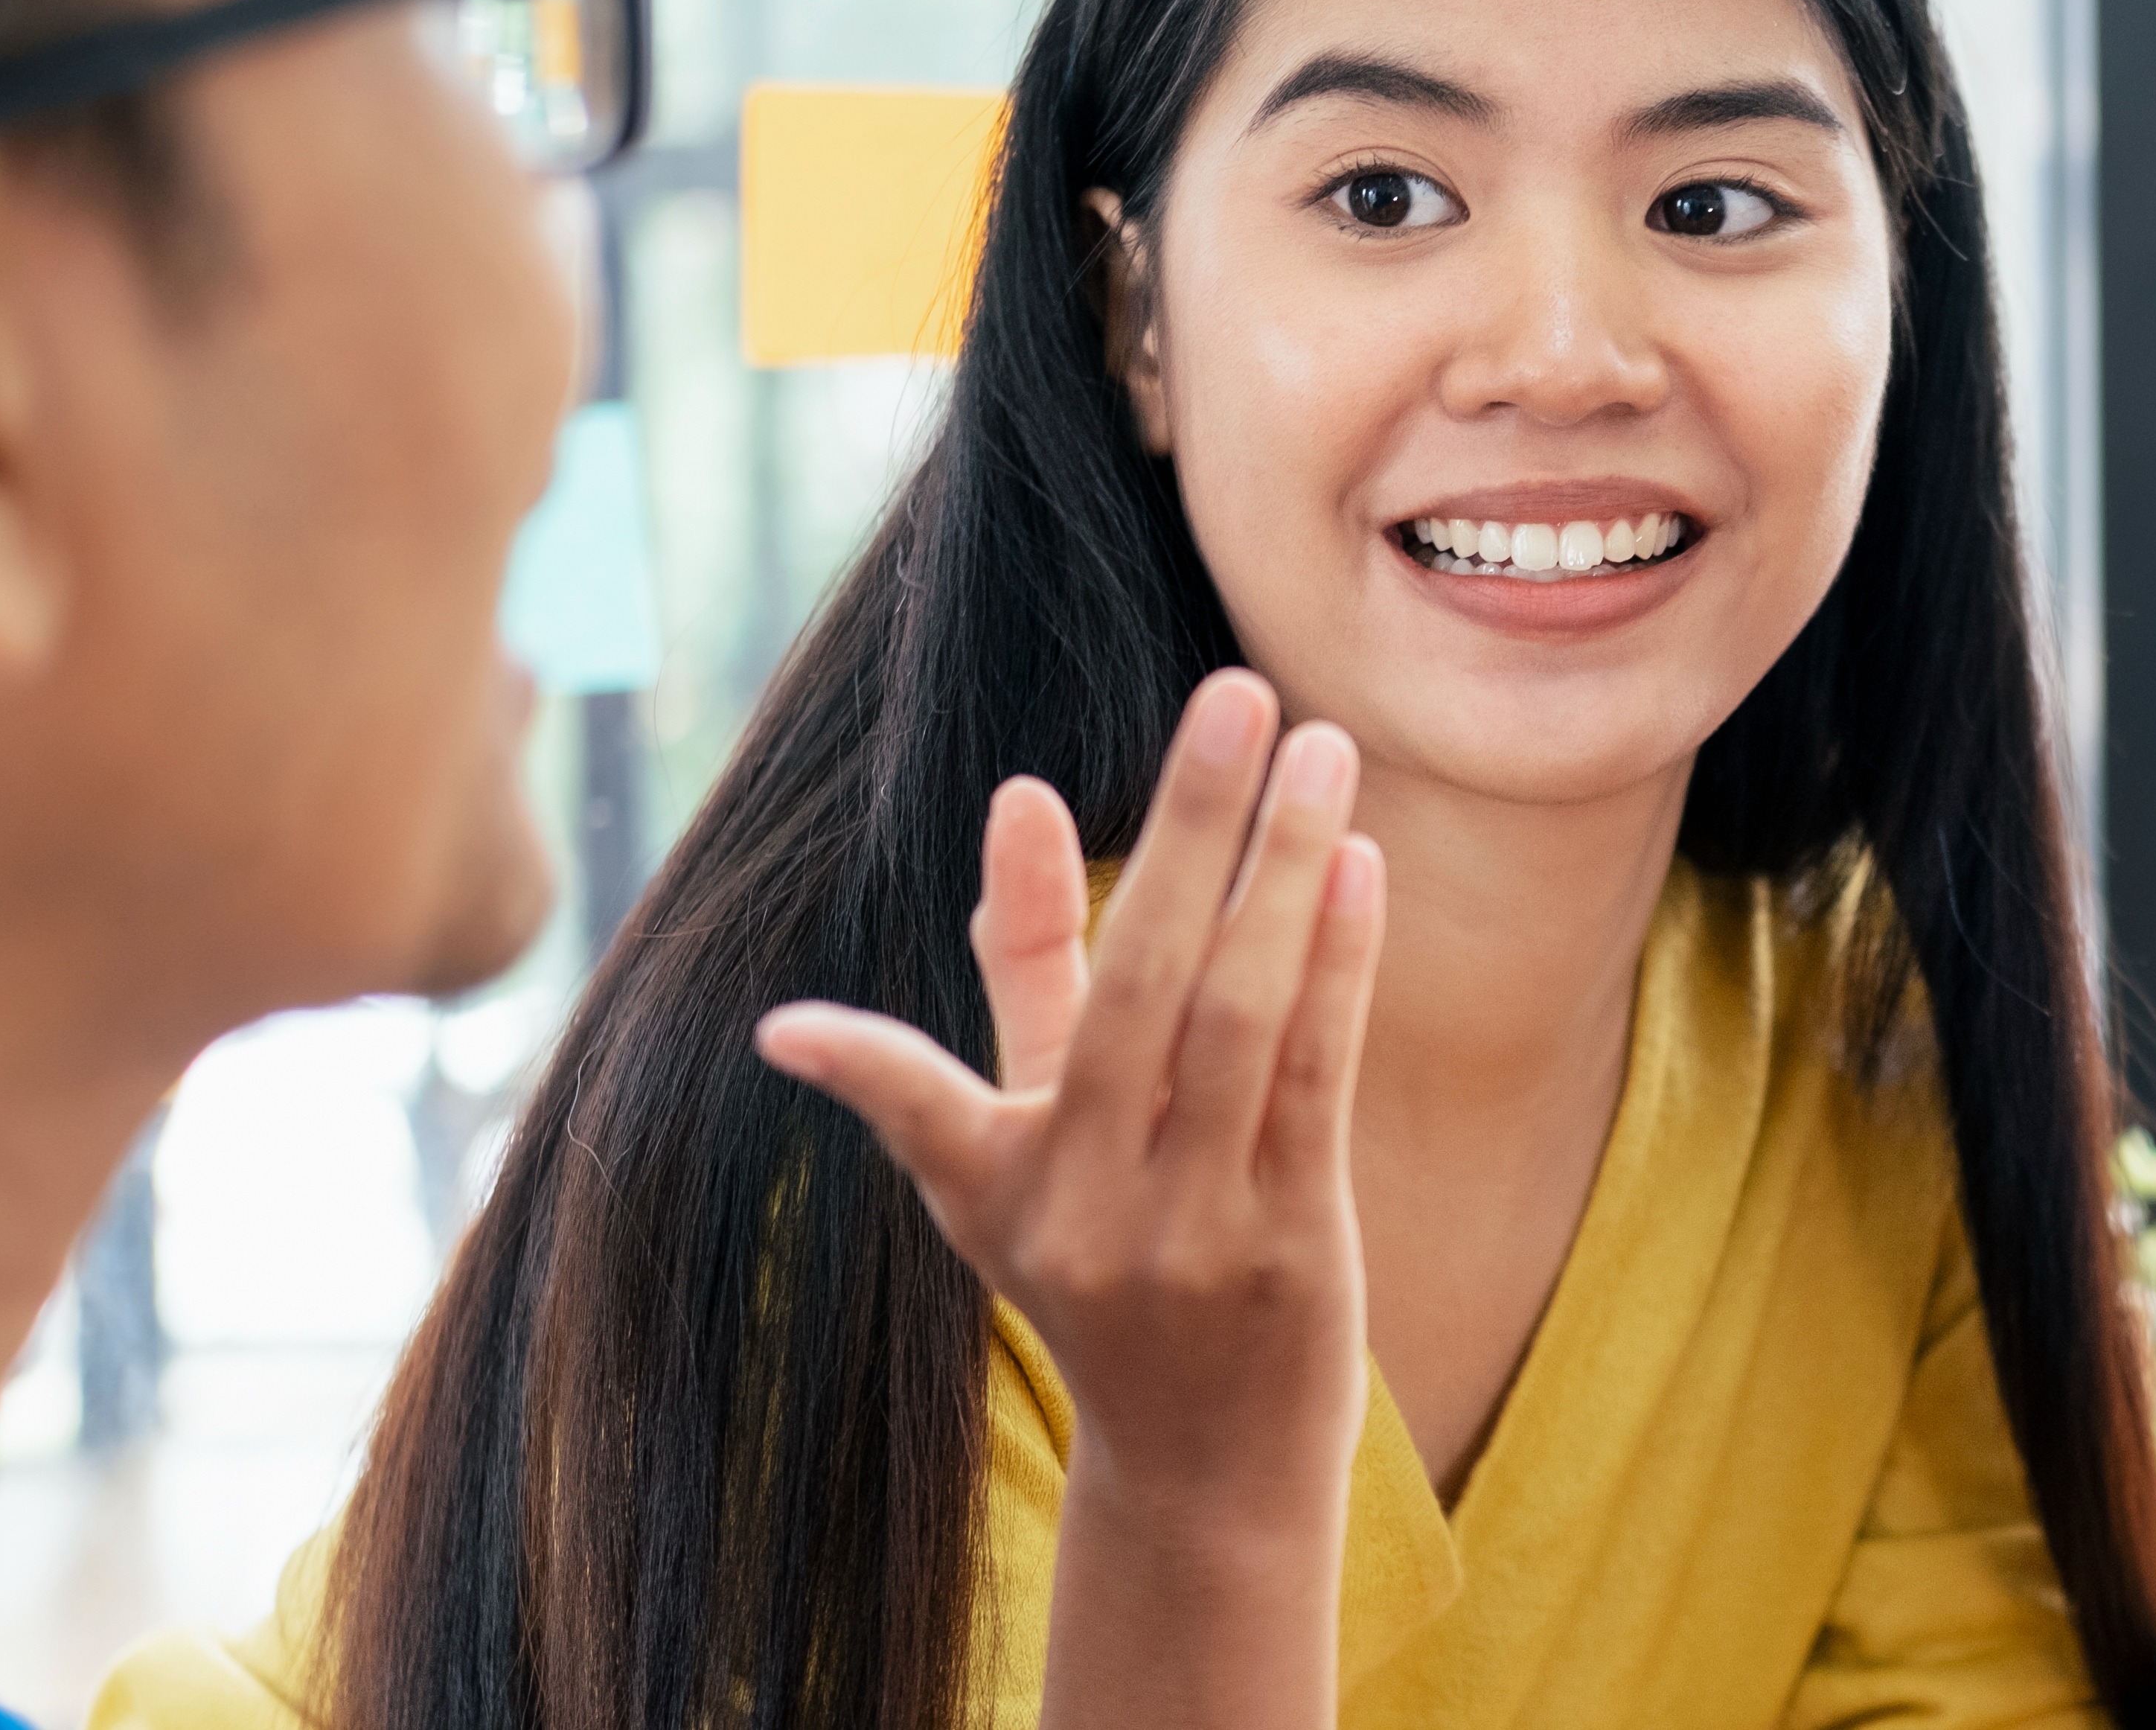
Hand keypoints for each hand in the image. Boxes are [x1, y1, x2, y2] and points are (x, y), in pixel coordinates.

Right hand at [754, 669, 1384, 1522]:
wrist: (1204, 1464)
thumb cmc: (1108, 1266)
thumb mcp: (1034, 1139)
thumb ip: (1028, 966)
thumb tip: (1017, 802)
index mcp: (1000, 1189)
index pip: (922, 1099)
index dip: (861, 1057)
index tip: (798, 1012)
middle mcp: (1088, 1213)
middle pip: (1142, 989)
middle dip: (1189, 827)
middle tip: (1236, 692)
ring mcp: (1196, 1234)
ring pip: (1245, 1021)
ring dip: (1288, 870)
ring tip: (1320, 747)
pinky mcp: (1296, 1246)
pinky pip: (1318, 1080)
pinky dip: (1337, 967)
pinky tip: (1357, 864)